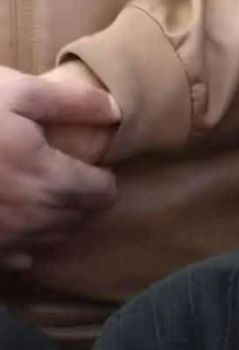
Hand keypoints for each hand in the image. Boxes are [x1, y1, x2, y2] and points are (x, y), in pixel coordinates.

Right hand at [0, 65, 120, 269]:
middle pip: (79, 218)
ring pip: (51, 239)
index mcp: (49, 179)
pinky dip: (24, 242)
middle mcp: (31, 218)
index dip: (104, 179)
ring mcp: (3, 239)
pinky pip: (16, 257)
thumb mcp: (18, 93)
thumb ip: (72, 103)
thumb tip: (116, 111)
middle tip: (73, 178)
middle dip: (84, 200)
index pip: (102, 194)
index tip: (95, 166)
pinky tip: (13, 219)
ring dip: (58, 220)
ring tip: (46, 196)